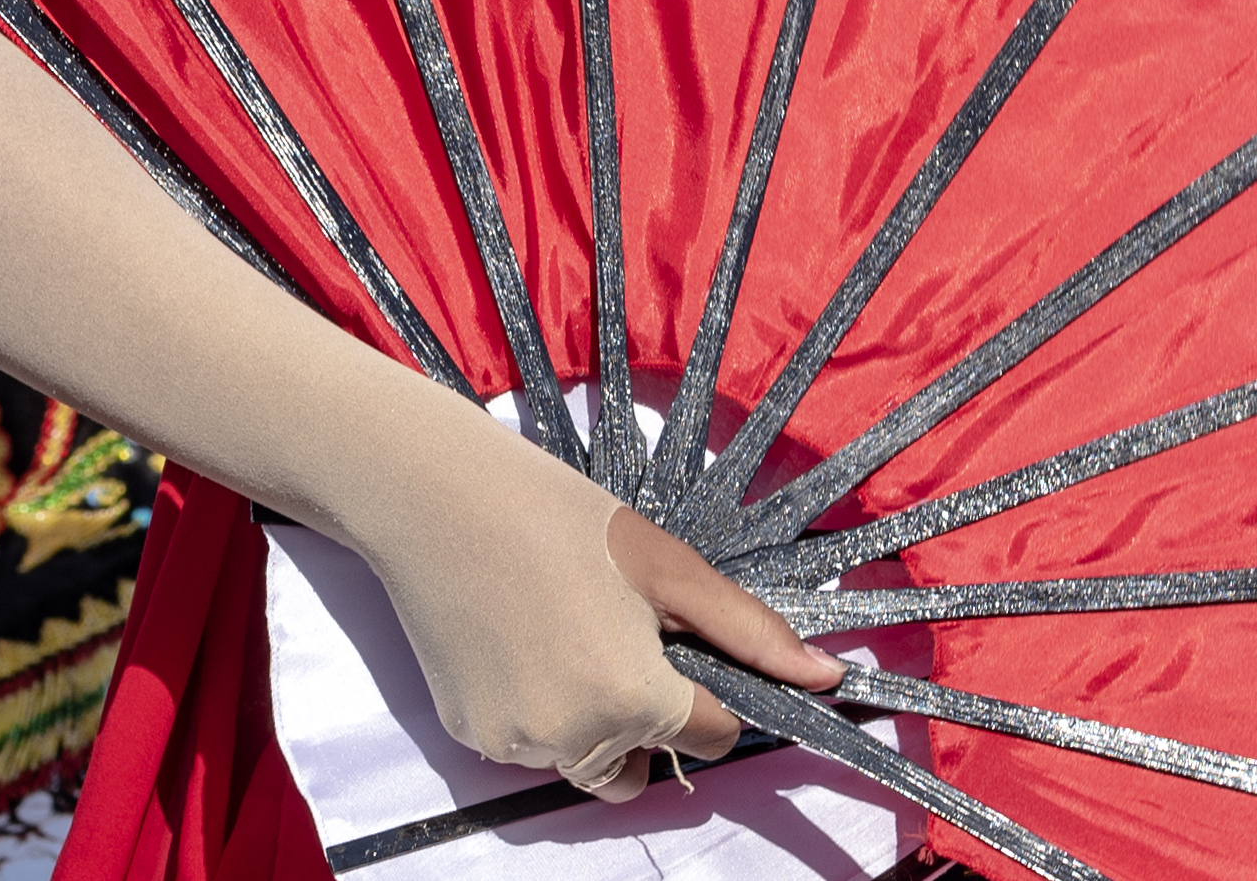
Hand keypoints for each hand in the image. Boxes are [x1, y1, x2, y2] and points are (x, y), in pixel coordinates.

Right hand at [356, 422, 831, 798]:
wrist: (428, 496)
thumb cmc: (553, 514)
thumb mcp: (662, 562)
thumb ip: (746, 630)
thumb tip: (827, 677)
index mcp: (636, 698)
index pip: (713, 736)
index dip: (706, 687)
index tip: (672, 636)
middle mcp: (578, 739)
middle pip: (648, 761)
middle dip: (649, 714)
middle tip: (616, 632)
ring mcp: (518, 744)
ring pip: (589, 760)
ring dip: (594, 721)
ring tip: (564, 630)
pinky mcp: (473, 737)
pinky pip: (533, 743)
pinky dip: (538, 710)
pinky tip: (518, 639)